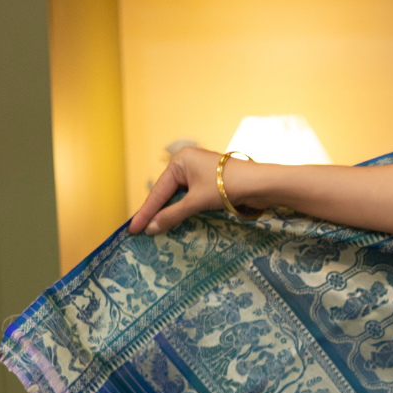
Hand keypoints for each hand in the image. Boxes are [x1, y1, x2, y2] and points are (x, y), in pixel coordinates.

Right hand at [130, 148, 248, 235]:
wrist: (260, 183)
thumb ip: (173, 215)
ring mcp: (199, 173)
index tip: (132, 229)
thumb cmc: (227, 185)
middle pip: (166, 194)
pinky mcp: (210, 183)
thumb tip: (151, 228)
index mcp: (180, 161)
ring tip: (154, 230)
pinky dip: (183, 211)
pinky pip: (190, 199)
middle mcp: (187, 164)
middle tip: (140, 232)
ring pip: (179, 197)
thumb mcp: (196, 201)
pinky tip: (176, 222)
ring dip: (170, 214)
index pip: (158, 191)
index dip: (145, 212)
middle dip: (155, 213)